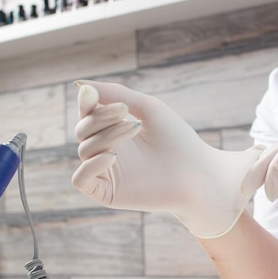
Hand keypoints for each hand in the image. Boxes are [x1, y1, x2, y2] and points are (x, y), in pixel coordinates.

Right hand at [72, 80, 262, 237]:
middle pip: (83, 130)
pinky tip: (112, 155)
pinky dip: (90, 165)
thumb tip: (80, 85)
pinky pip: (80, 179)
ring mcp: (104, 173)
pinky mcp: (106, 193)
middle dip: (100, 117)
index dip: (86, 102)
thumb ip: (114, 94)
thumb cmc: (177, 140)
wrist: (197, 174)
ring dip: (107, 135)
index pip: (87, 115)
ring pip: (84, 149)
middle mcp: (105, 151)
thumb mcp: (146, 108)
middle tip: (125, 112)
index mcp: (113, 131)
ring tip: (134, 128)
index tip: (92, 93)